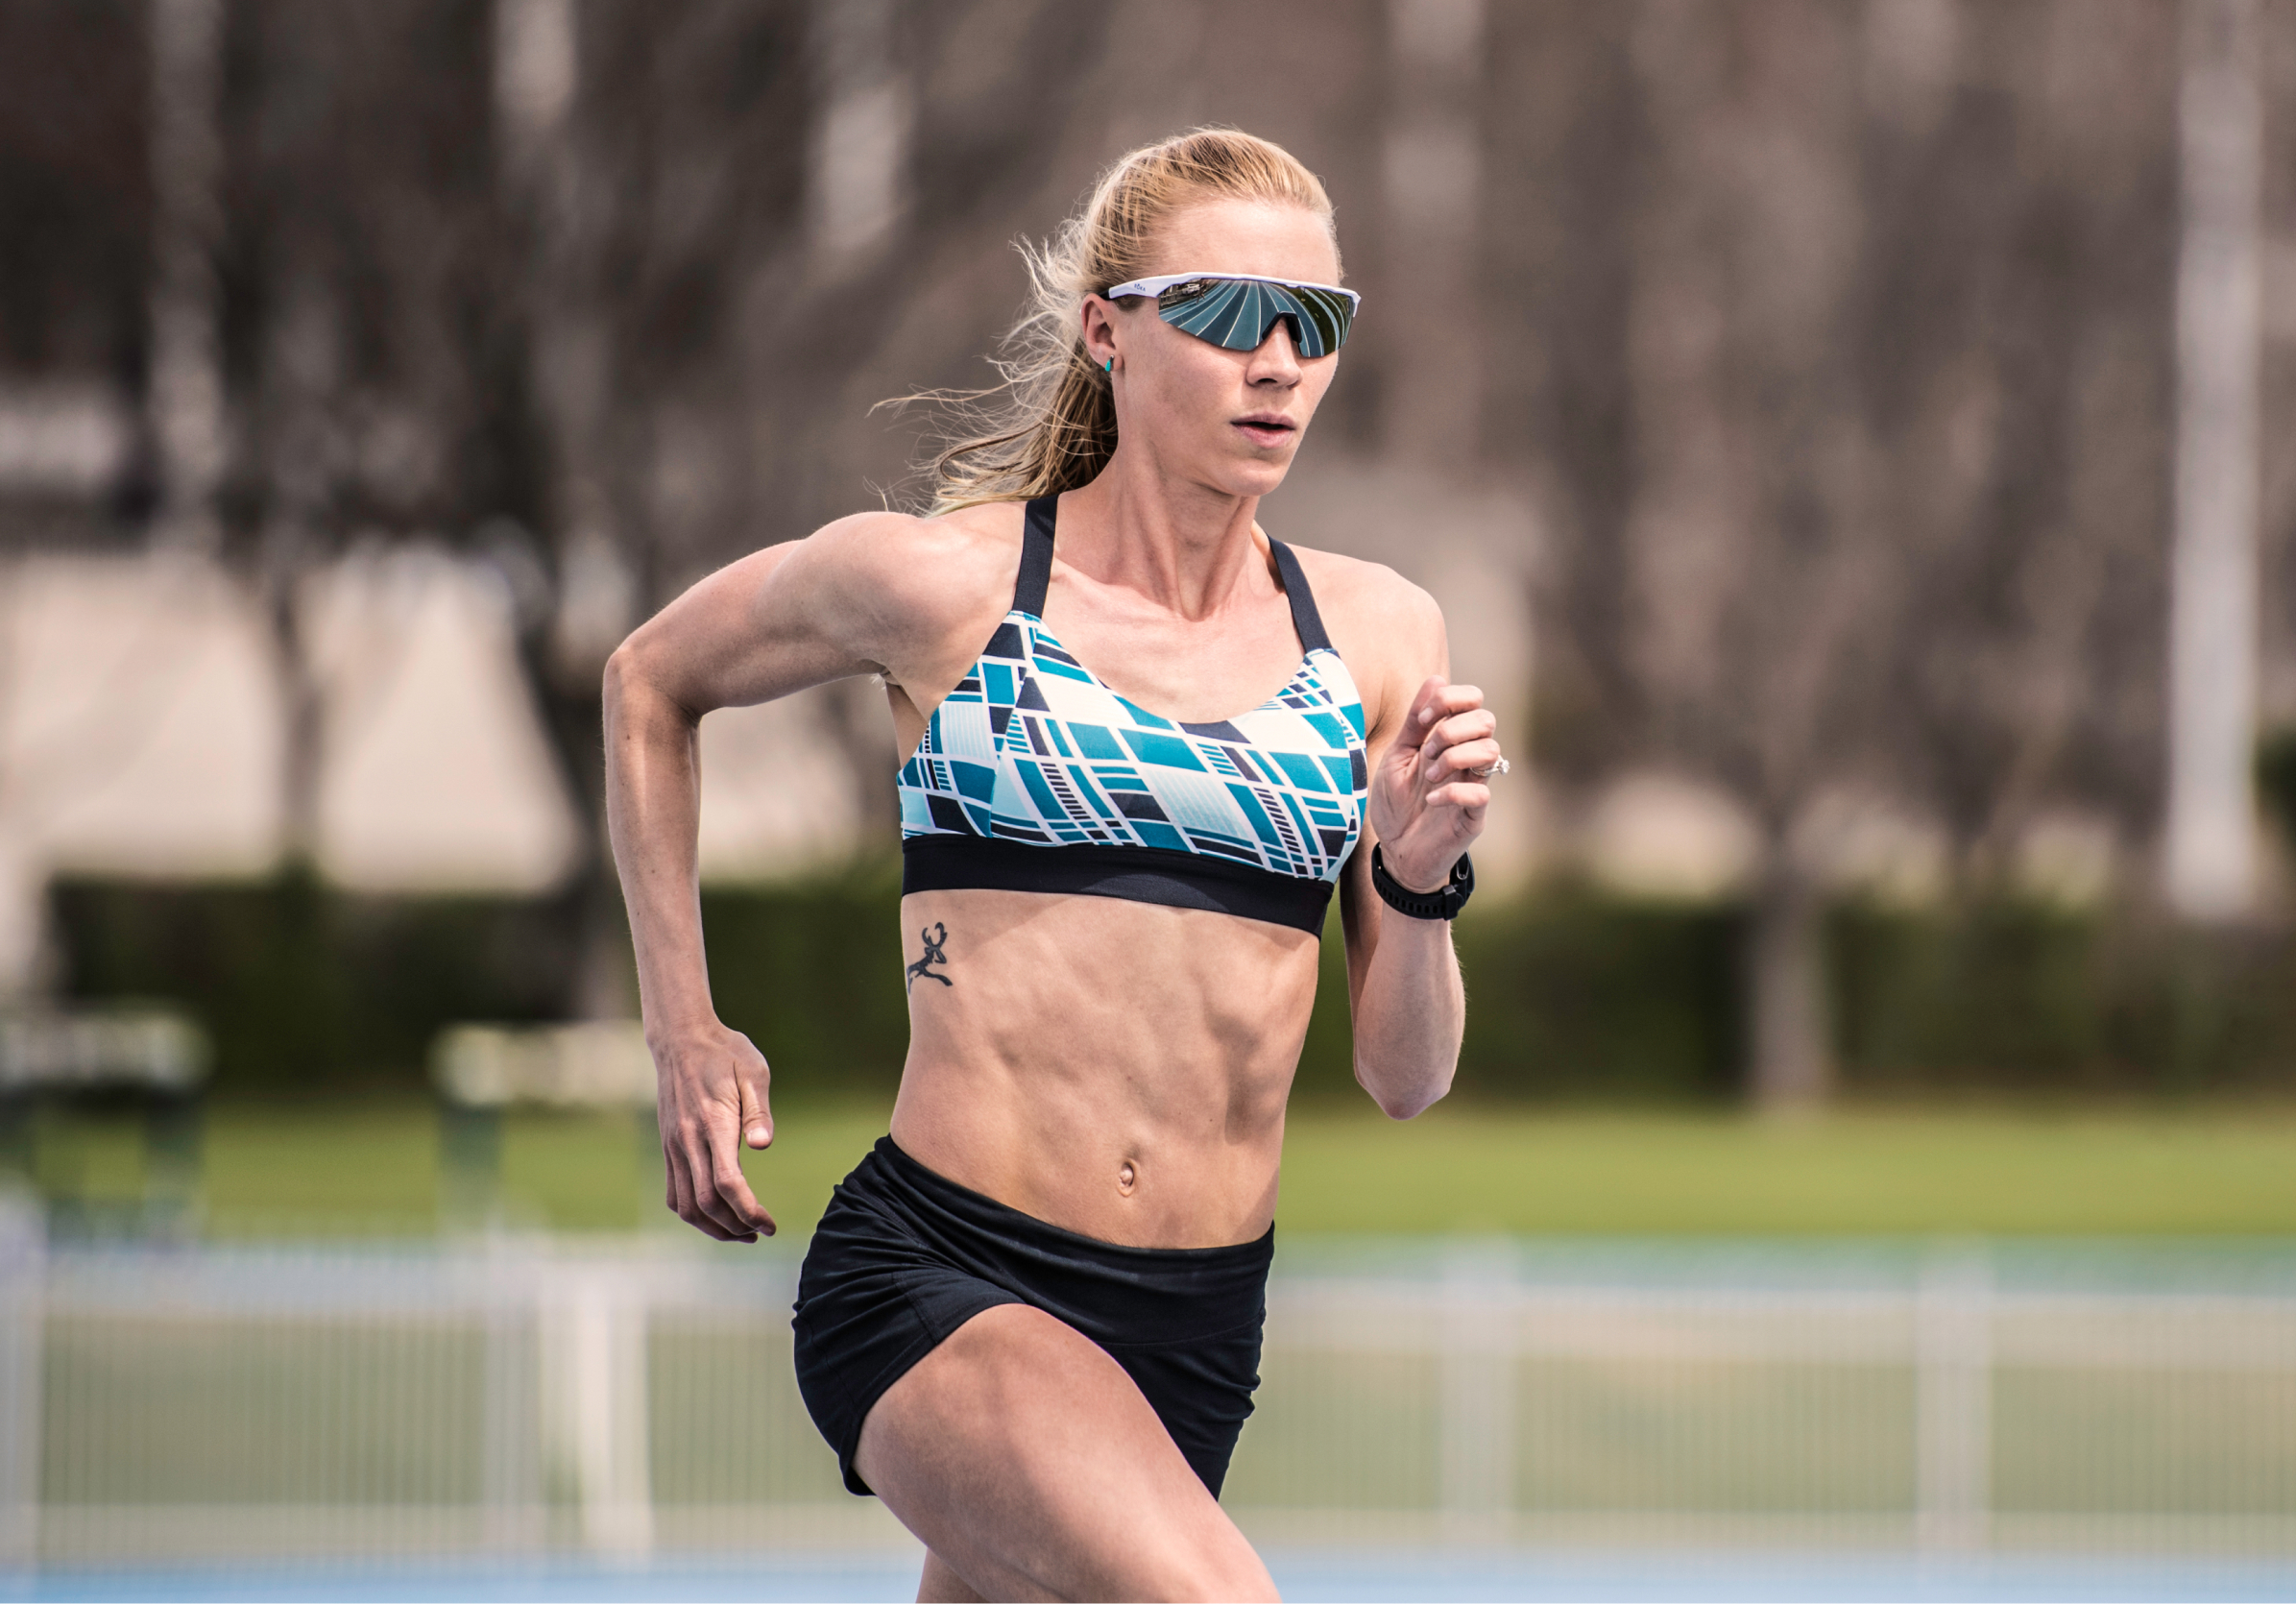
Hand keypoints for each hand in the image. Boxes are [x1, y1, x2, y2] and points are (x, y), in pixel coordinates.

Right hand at [649, 1019, 777, 1240]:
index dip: (749, 1211)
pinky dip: (693, 1214)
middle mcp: (688, 1140)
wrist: (682, 1039)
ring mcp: (673, 1146)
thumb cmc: (726, 1053)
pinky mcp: (668, 1147)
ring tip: (742, 1232)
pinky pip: (674, 1193)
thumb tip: (764, 1145)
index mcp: (713, 1123)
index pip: (728, 1183)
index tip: (769, 1224)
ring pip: (686, 1205)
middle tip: (760, 1232)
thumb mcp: (753, 1071)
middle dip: (735, 1226)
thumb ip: (759, 1111)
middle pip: (706, 1203)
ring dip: (713, 1227)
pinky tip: (715, 1216)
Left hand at [1367, 677, 1500, 892]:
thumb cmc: (1396, 804)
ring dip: (1454, 756)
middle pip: (1487, 720)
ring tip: (1429, 776)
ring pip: (1491, 750)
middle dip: (1452, 729)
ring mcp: (1474, 786)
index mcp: (1451, 740)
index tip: (1423, 717)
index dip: (1451, 699)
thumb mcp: (1397, 756)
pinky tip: (1432, 800)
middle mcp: (1468, 759)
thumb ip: (1415, 722)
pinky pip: (1482, 792)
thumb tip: (1435, 678)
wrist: (1395, 853)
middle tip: (1426, 752)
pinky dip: (1453, 791)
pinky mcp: (1474, 815)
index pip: (1473, 701)